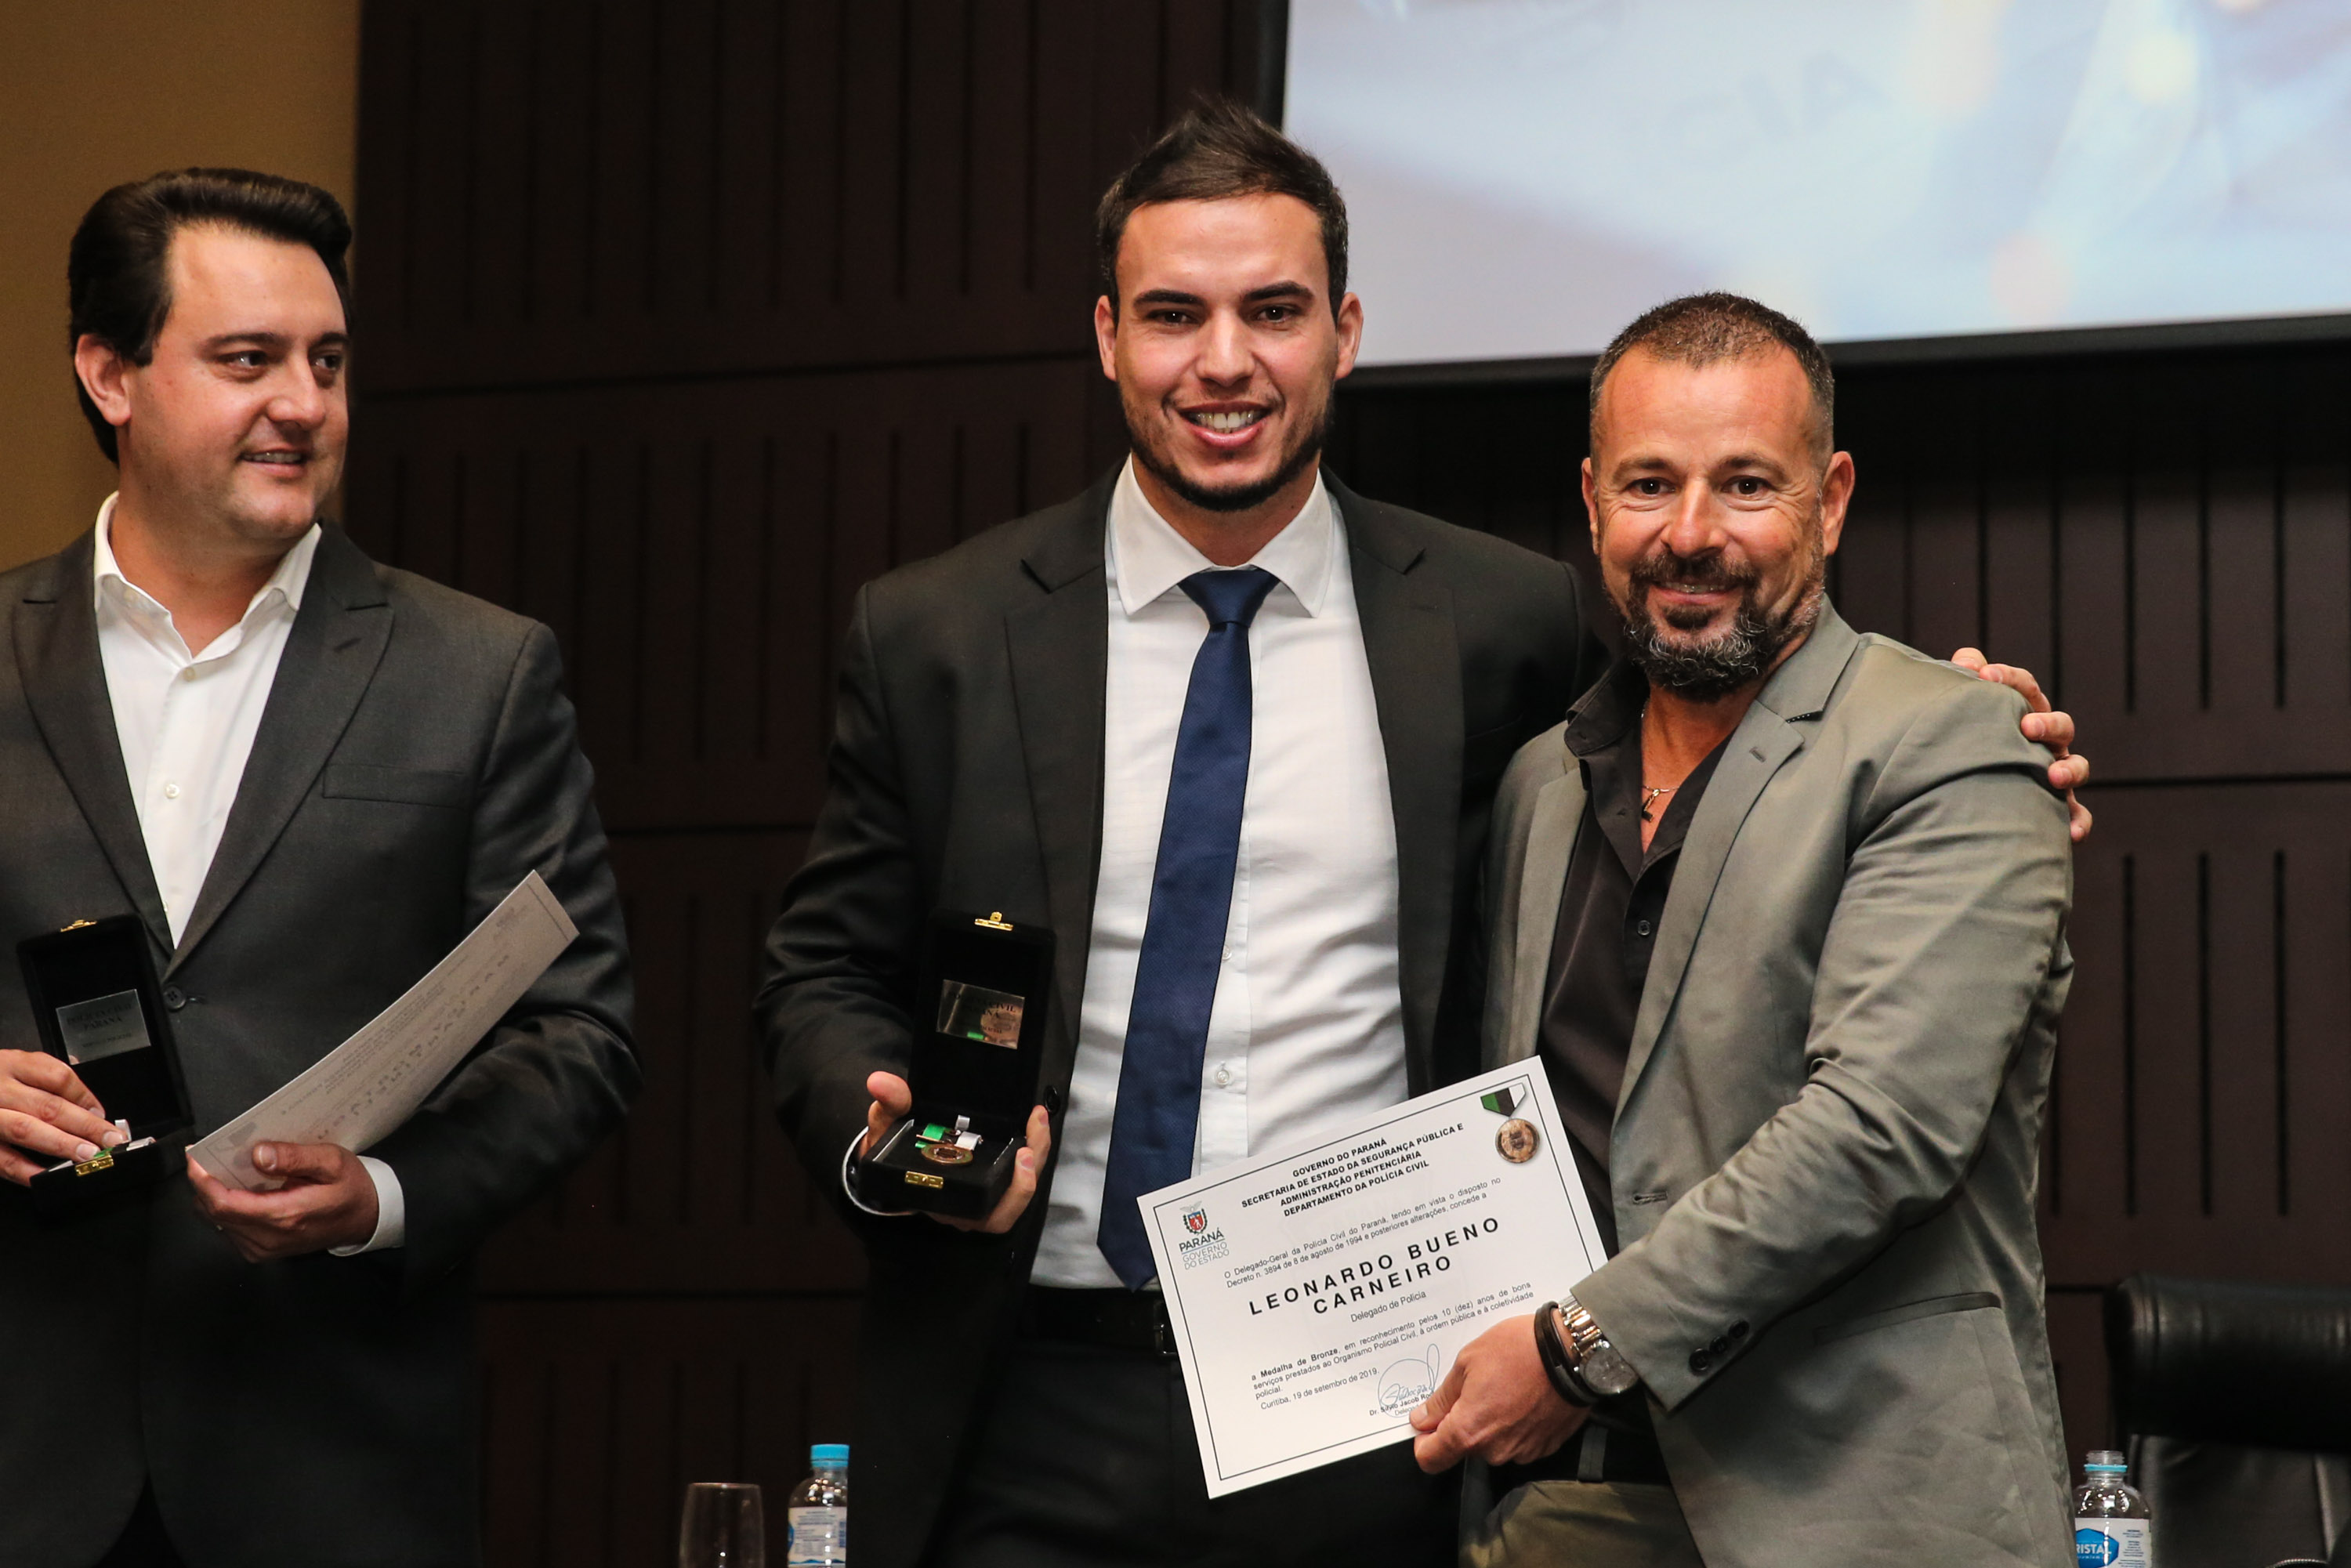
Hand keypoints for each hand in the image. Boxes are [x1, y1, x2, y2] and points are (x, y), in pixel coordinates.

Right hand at [0, 1049, 126, 1184]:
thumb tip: (86, 1100)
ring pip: (26, 1130)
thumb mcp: (10, 1066)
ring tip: (87, 1156)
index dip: (85, 1096)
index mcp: (11, 1064)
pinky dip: (26, 1170)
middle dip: (84, 1126)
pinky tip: (47, 1177)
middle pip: (48, 1105)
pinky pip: (2, 1160)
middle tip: (110, 1140)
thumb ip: (44, 1076)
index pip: (58, 1076)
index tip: (103, 1114)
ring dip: (60, 1145)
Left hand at [185, 1143, 379, 1260]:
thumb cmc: (350, 1187)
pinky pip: (228, 1229)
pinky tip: (240, 1190)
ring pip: (217, 1222)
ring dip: (214, 1196)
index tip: (196, 1158)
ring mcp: (263, 1249)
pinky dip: (225, 1208)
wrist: (366, 1218)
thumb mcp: (332, 1161)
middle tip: (209, 1158)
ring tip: (225, 1171)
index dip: (203, 1181)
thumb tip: (257, 1154)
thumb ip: (294, 1157)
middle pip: (214, 1213)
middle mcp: (268, 1239)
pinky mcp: (261, 1252)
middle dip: (205, 1184)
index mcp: (284, 1216)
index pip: (224, 1203)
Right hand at [862, 1070, 1051, 1235]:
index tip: (1023, 1155)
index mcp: (947, 1204)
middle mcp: (969, 1206)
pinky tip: (1034, 1121)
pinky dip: (1033, 1148)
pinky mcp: (993, 1174)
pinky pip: (1021, 1172)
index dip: (1013, 1194)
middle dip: (1032, 1169)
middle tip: (1034, 1131)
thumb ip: (887, 1107)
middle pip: (1015, 1202)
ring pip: (1022, 1188)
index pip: (989, 1216)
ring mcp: (983, 1193)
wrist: (890, 1154)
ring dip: (1038, 1154)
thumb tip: (879, 1081)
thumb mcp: (886, 1128)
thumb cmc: (891, 1148)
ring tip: (1038, 1120)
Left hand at [1409, 1311, 1588, 1471]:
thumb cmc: (1518, 1350)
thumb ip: (1442, 1398)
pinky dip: (1516, 1424)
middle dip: (1464, 1422)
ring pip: (1493, 1444)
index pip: (1431, 1459)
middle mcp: (1494, 1451)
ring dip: (1492, 1423)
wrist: (1572, 1352)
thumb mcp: (1468, 1362)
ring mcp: (1522, 1452)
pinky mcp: (1545, 1447)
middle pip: (1464, 1447)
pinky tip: (1524, 1397)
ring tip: (1505, 1387)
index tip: (1429, 1422)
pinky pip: (1519, 1441)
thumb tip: (1422, 1419)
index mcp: (1468, 1432)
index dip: (1424, 1441)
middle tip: (1476, 1387)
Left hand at [1950, 648, 2091, 842]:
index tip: (1985, 675)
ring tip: (2054, 776)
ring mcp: (2056, 772)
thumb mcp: (1969, 711)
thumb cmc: (1975, 740)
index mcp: (2025, 712)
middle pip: (2060, 724)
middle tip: (2027, 726)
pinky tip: (2072, 833)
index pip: (2025, 687)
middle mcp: (2047, 741)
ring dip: (2069, 769)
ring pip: (2076, 766)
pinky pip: (2077, 814)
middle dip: (2046, 724)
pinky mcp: (2059, 806)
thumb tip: (1966, 657)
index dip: (2008, 678)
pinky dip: (2078, 821)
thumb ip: (1969, 681)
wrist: (1974, 792)